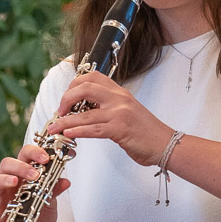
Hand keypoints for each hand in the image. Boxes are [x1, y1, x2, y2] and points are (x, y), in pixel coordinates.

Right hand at [0, 143, 69, 221]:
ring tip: (15, 182)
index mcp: (24, 174)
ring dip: (4, 180)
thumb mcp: (51, 200)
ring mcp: (1, 197)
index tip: (45, 158)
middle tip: (35, 174)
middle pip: (7, 164)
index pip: (24, 155)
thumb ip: (55, 189)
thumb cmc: (42, 212)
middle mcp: (10, 182)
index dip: (33, 152)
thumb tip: (65, 181)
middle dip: (20, 166)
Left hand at [44, 71, 172, 166]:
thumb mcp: (128, 112)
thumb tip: (86, 111)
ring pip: (84, 113)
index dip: (74, 84)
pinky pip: (93, 129)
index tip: (66, 98)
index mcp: (120, 92)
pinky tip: (68, 134)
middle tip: (59, 112)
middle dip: (65, 99)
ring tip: (54, 128)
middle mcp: (119, 98)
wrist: (166, 144)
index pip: (92, 77)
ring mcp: (120, 113)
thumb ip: (109, 108)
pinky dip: (77, 131)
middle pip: (84, 88)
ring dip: (64, 121)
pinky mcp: (121, 129)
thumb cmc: (147, 132)